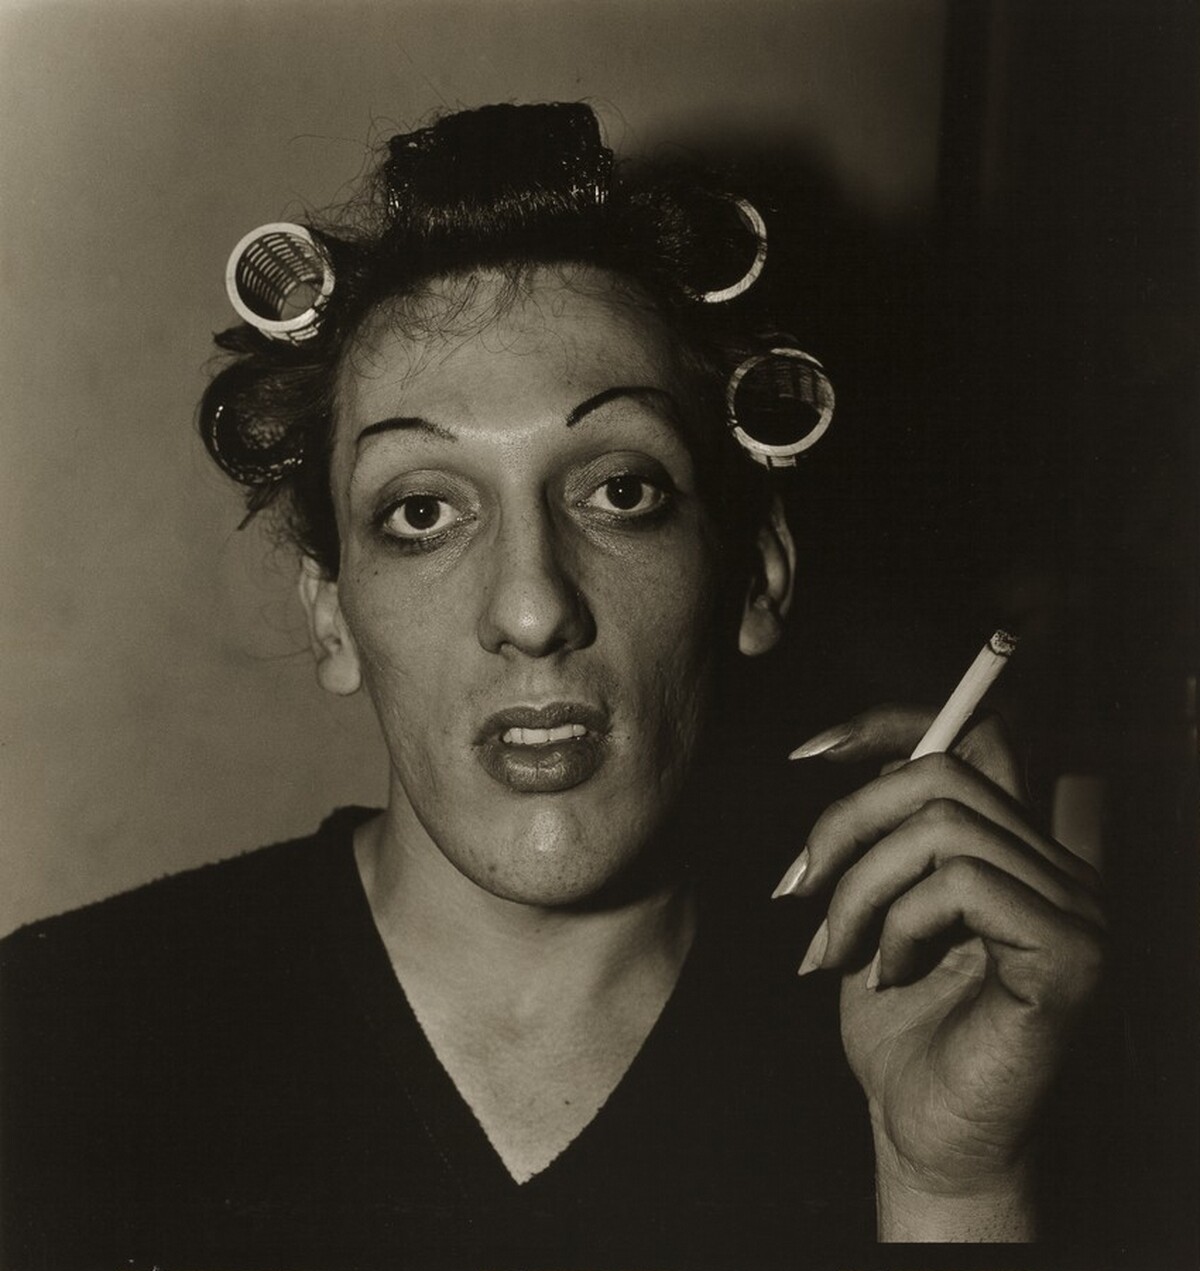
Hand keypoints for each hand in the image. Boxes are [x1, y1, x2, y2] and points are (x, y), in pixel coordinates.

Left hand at [775, 706, 1105, 1239]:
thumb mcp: (872, 909)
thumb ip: (881, 838)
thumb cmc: (897, 1028)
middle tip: (798, 890)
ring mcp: (1076, 909)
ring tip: (834, 950)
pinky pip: (962, 885)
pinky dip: (900, 923)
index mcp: (1016, 853)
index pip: (976, 740)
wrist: (925, 1133)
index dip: (891, 724)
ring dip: (860, 887)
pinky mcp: (1070, 954)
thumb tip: (846, 759)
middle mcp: (1061, 869)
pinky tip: (888, 976)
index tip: (808, 753)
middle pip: (942, 773)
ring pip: (943, 827)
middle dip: (847, 822)